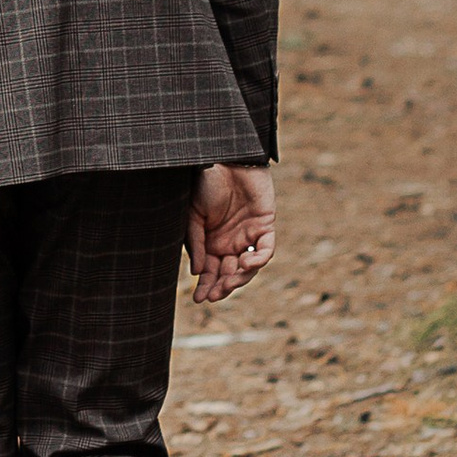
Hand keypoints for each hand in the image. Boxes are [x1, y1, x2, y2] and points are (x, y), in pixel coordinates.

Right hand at [187, 162, 274, 305]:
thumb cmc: (204, 182)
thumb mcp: (191, 214)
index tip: (199, 299)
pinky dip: (258, 261)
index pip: (210, 271)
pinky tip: (245, 263)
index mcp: (210, 242)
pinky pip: (265, 250)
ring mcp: (248, 236)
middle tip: (213, 296)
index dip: (206, 286)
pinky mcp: (265, 226)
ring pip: (248, 268)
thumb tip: (196, 272)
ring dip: (239, 278)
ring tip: (228, 282)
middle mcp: (230, 243)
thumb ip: (194, 243)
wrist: (224, 157)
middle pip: (229, 273)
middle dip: (222, 287)